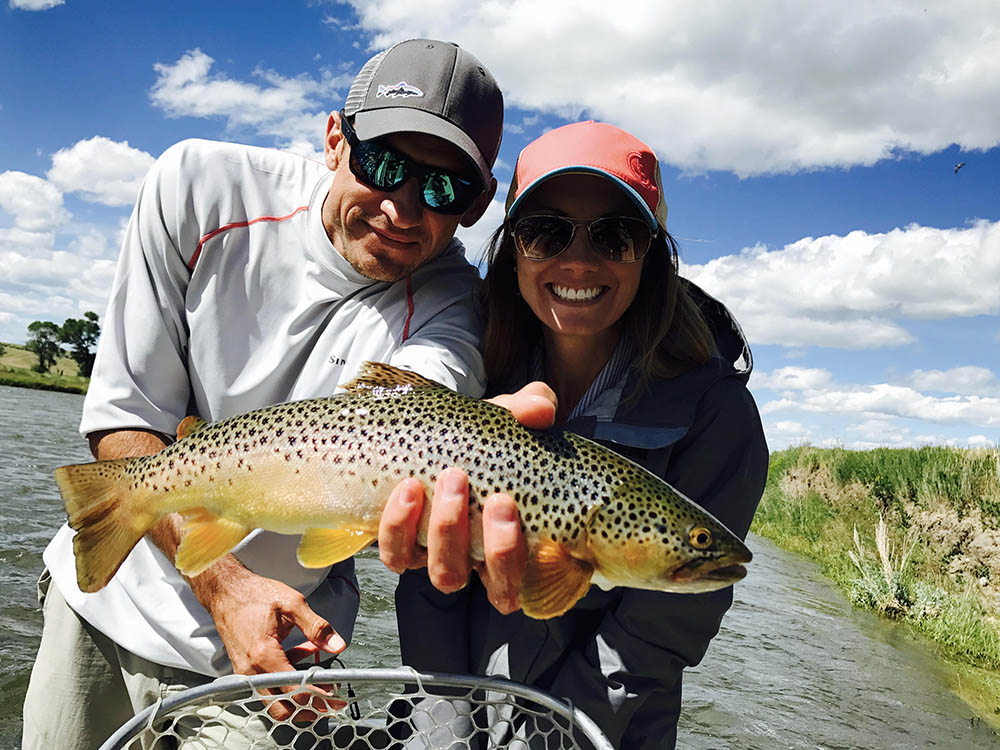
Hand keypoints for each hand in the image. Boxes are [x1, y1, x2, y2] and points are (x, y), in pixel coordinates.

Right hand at [192, 559, 346, 720]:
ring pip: (275, 700)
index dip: (318, 697)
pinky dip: (288, 677)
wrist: (226, 592)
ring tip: (320, 677)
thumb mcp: (292, 604)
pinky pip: (269, 684)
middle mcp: (251, 671)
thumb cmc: (254, 595)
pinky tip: (304, 655)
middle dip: (308, 707)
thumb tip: (337, 644)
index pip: (295, 691)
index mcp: (264, 655)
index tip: (335, 698)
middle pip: (282, 708)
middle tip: (329, 700)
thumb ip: (316, 627)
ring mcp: (246, 673)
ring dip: (299, 693)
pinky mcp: (246, 671)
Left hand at [378, 381, 555, 611]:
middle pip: (492, 583)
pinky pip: (397, 555)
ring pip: (445, 574)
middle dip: (496, 546)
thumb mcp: (506, 416)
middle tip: (495, 497)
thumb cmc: (477, 435)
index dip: (514, 559)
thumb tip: (541, 411)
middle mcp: (474, 559)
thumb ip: (530, 408)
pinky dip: (401, 526)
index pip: (518, 581)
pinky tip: (409, 489)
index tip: (510, 505)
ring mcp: (435, 556)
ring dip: (449, 531)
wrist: (426, 432)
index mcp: (509, 541)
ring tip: (451, 479)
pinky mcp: (399, 545)